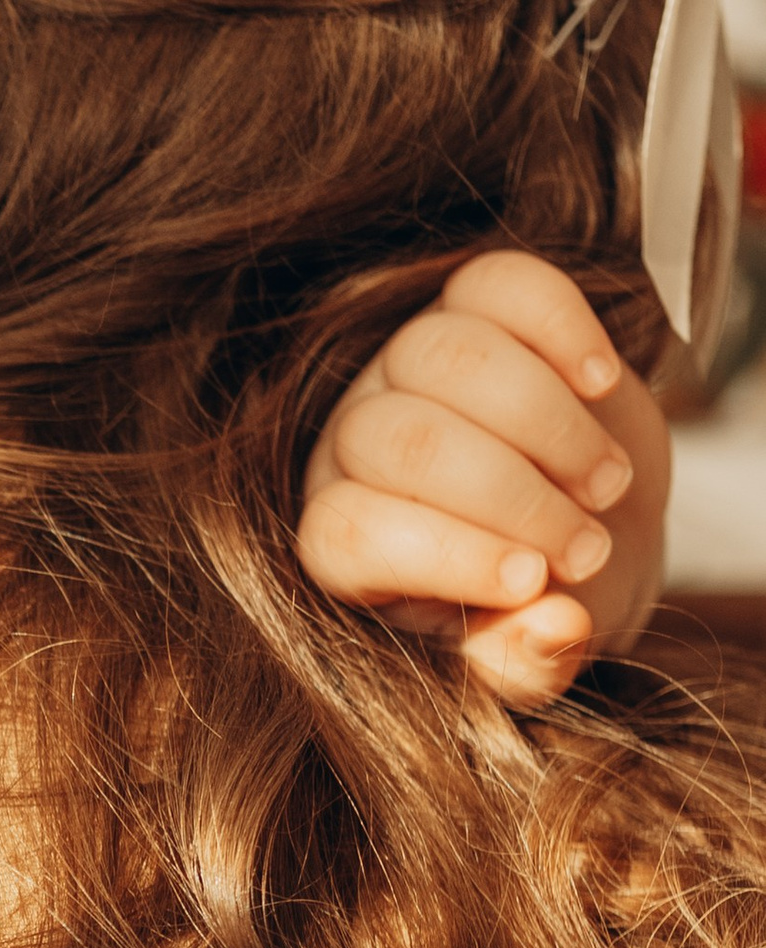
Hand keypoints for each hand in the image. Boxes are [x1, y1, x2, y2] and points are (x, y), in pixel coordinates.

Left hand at [298, 251, 668, 707]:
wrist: (591, 531)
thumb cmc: (540, 605)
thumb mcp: (527, 656)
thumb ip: (524, 664)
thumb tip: (551, 630)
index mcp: (341, 542)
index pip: (350, 529)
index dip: (442, 553)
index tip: (535, 582)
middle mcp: (352, 444)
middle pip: (399, 437)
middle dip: (510, 496)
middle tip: (588, 548)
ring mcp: (403, 364)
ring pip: (443, 353)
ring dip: (545, 423)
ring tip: (606, 486)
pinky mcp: (469, 306)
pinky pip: (498, 283)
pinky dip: (560, 325)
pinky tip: (601, 385)